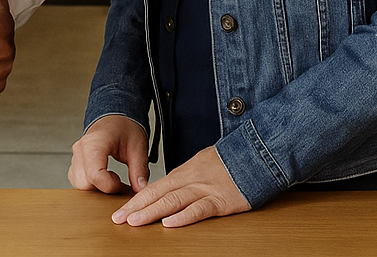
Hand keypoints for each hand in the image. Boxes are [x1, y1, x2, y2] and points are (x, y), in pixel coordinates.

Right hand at [68, 114, 149, 193]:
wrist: (115, 118)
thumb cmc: (124, 127)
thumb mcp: (138, 146)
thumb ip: (139, 169)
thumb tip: (141, 189)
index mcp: (95, 143)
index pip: (94, 175)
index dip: (110, 185)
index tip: (121, 183)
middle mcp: (81, 149)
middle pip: (85, 183)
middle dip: (103, 188)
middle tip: (119, 181)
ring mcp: (76, 156)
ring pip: (79, 184)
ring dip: (96, 188)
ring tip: (112, 178)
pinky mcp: (75, 162)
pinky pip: (77, 180)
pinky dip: (91, 184)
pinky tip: (104, 177)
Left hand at [111, 146, 248, 227]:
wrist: (257, 154)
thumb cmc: (231, 162)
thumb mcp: (203, 165)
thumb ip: (186, 179)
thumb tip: (168, 191)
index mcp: (186, 172)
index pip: (155, 187)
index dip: (137, 199)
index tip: (120, 212)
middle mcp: (192, 179)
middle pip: (159, 193)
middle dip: (137, 207)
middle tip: (118, 219)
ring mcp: (206, 189)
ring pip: (174, 200)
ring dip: (152, 212)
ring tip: (135, 222)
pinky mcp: (222, 200)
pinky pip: (200, 209)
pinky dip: (184, 217)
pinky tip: (170, 223)